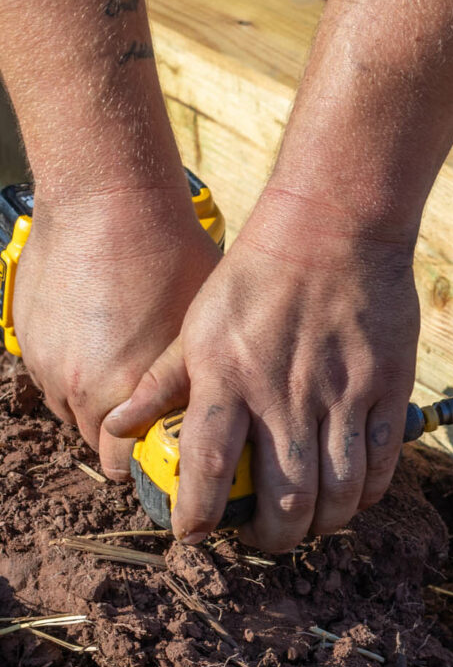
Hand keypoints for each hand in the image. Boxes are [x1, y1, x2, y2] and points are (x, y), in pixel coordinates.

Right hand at [13, 186, 220, 474]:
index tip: (166, 454)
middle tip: (155, 416)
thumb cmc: (170, 256)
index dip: (147, 462)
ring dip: (97, 403)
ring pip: (72, 409)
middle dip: (124, 436)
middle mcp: (78, 388)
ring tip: (129, 374)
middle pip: (96, 442)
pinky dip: (74, 370)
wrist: (106, 202)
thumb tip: (211, 414)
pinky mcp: (27, 339)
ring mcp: (47, 363)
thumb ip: (192, 381)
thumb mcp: (200, 329)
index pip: (124, 465)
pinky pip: (51, 374)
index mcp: (123, 393)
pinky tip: (103, 342)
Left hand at [104, 189, 419, 550]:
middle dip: (275, 537)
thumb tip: (119, 428)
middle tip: (267, 538)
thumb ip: (162, 381)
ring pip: (340, 489)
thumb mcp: (198, 323)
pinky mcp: (387, 386)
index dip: (200, 513)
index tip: (196, 534)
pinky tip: (355, 494)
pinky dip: (369, 490)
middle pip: (287, 498)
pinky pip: (384, 459)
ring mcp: (343, 393)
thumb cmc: (258, 273)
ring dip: (325, 522)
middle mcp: (286, 394)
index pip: (209, 466)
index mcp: (230, 378)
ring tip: (313, 523)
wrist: (335, 227)